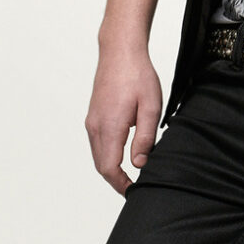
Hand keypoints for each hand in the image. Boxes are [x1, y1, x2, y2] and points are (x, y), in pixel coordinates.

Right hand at [84, 46, 161, 194]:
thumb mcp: (151, 106)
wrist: (120, 51)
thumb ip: (145, 137)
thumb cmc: (138, 75)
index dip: (121, 185)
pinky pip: (97, 143)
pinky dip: (107, 154)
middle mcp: (96, 126)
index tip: (134, 192)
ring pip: (97, 155)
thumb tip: (140, 164)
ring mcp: (92, 120)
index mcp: (110, 127)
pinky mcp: (93, 115)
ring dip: (111, 168)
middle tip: (134, 188)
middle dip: (116, 180)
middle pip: (101, 165)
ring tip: (130, 174)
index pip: (109, 168)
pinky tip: (122, 153)